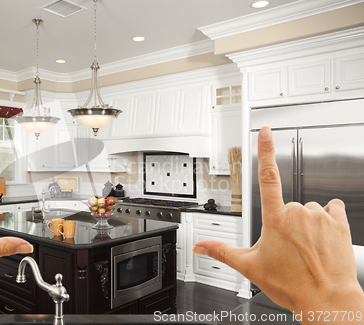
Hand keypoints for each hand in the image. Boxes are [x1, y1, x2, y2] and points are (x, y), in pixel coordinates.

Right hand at [193, 126, 363, 323]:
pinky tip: (322, 237)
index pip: (267, 176)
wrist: (326, 300)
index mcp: (274, 219)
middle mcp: (298, 213)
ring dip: (305, 223)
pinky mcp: (339, 222)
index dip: (265, 150)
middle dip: (285, 221)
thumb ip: (221, 251)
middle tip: (286, 247)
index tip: (265, 132)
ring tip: (305, 247)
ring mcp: (319, 216)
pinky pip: (332, 208)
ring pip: (307, 209)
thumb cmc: (292, 285)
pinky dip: (327, 219)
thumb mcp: (249, 267)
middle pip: (286, 205)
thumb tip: (199, 246)